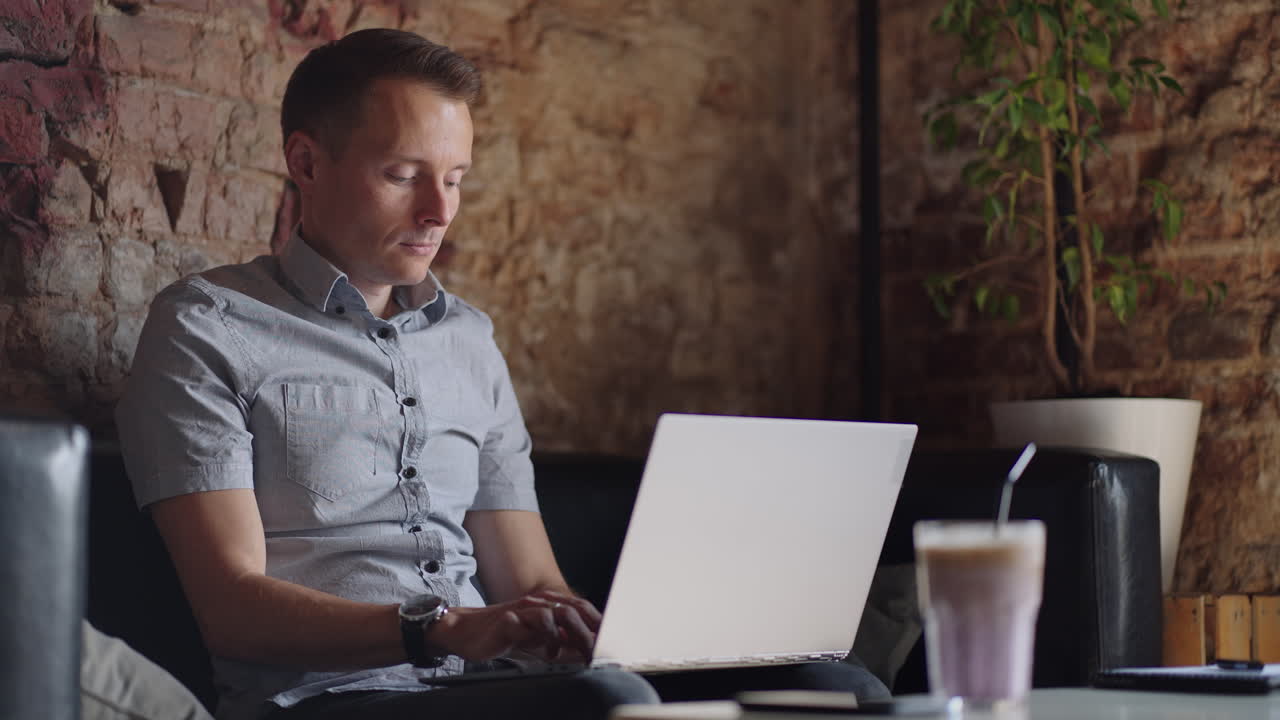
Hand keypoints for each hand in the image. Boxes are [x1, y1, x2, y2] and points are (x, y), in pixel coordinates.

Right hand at [428, 589, 600, 662]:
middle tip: (595, 653)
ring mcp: (524, 609)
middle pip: (573, 610)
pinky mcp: (508, 620)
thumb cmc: (503, 636)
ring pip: (556, 613)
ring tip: (575, 653)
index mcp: (548, 606)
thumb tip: (585, 653)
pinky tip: (547, 653)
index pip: (581, 609)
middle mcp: (538, 604)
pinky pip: (530, 623)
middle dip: (589, 632)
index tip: (610, 643)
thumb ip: (561, 645)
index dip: (598, 624)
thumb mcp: (537, 642)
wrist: (466, 632)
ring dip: (568, 635)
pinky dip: (543, 637)